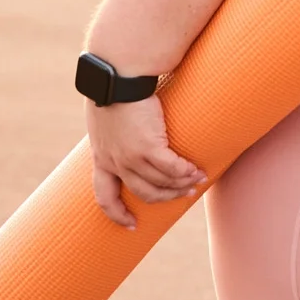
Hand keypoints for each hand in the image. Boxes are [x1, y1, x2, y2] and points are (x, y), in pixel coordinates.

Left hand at [86, 94, 204, 229]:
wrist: (116, 74)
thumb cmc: (112, 87)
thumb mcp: (104, 118)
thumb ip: (112, 133)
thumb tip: (124, 132)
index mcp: (101, 157)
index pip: (104, 196)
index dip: (116, 214)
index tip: (130, 224)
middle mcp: (115, 163)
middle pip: (143, 193)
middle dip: (165, 198)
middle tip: (182, 195)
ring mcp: (130, 157)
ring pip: (161, 183)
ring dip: (181, 185)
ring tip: (197, 180)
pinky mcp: (148, 147)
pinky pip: (172, 169)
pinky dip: (186, 173)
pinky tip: (197, 171)